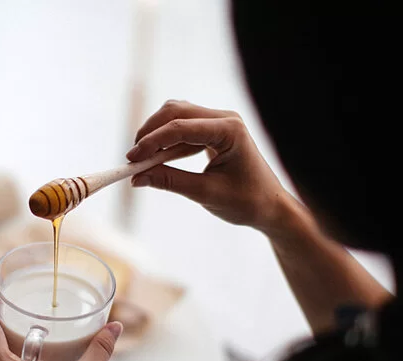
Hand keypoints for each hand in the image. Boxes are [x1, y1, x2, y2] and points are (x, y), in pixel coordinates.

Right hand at [127, 100, 289, 232]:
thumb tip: (137, 178)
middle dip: (150, 133)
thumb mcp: (205, 193)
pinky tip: (157, 159)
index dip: (152, 142)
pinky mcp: (213, 130)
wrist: (270, 206)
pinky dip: (167, 141)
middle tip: (133, 159)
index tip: (132, 159)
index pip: (181, 128)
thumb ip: (170, 182)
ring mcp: (219, 122)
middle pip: (176, 112)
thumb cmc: (246, 201)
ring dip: (156, 135)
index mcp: (230, 131)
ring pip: (176, 115)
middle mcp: (225, 119)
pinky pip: (183, 127)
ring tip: (143, 160)